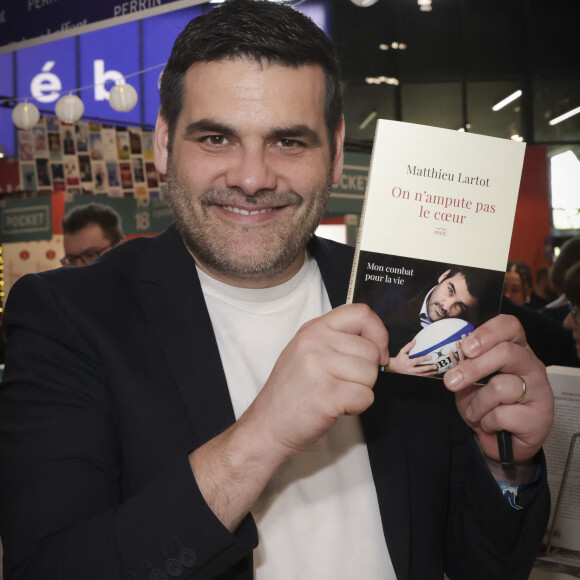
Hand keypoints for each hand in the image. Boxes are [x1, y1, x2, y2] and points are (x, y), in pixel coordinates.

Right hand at [191, 303, 388, 530]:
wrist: (267, 426)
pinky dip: (357, 407)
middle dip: (366, 373)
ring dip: (361, 390)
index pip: (361, 313)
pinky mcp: (327, 394)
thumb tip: (378, 344)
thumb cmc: (293, 392)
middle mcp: (315, 342)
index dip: (378, 334)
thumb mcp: (307, 352)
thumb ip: (337, 341)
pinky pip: (366, 396)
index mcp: (314, 329)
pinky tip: (335, 407)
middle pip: (371, 350)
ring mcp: (319, 366)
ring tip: (335, 394)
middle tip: (341, 383)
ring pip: (371, 374)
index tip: (376, 352)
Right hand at [388, 339, 437, 375]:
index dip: (424, 359)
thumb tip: (414, 340)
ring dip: (430, 373)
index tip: (430, 357)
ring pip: (422, 374)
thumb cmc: (399, 359)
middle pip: (421, 369)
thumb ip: (408, 346)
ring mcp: (412, 374)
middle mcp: (410, 369)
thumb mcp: (402, 351)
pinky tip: (432, 375)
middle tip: (435, 366)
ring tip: (436, 371)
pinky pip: (421, 377)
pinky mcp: (413, 376)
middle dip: (429, 368)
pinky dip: (427, 376)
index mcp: (408, 363)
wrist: (394, 367)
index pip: (417, 360)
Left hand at [443, 314, 553, 463]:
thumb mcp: (469, 381)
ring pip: (501, 386)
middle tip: (452, 381)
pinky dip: (487, 421)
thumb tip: (449, 356)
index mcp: (515, 349)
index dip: (487, 333)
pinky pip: (503, 414)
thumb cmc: (486, 405)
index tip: (465, 348)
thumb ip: (464, 365)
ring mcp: (540, 389)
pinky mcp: (541, 416)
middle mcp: (531, 365)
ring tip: (476, 413)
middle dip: (473, 368)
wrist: (500, 441)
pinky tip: (491, 425)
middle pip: (506, 352)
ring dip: (478, 404)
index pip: (510, 326)